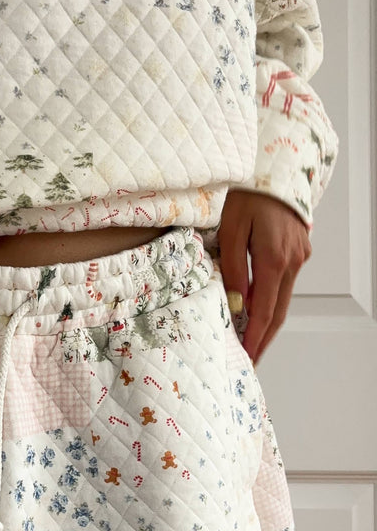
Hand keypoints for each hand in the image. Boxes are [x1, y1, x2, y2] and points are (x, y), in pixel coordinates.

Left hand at [218, 189, 311, 364]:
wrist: (277, 170)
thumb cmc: (248, 195)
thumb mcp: (231, 230)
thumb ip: (233, 268)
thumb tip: (238, 303)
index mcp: (274, 259)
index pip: (265, 310)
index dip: (255, 337)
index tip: (246, 357)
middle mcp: (292, 261)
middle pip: (279, 311)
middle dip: (263, 338)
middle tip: (251, 360)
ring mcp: (299, 256)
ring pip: (283, 298)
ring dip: (268, 321)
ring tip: (252, 341)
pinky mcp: (299, 249)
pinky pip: (284, 282)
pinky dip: (272, 299)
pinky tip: (258, 309)